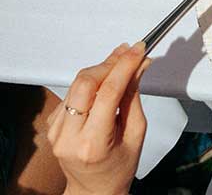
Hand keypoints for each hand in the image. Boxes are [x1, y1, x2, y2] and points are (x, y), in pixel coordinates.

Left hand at [47, 43, 148, 194]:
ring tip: (120, 63)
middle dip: (110, 62)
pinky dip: (90, 81)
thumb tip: (138, 66)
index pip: (108, 93)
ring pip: (76, 83)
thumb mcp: (136, 133)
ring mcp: (56, 131)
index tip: (138, 50)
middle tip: (129, 53)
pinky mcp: (52, 125)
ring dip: (101, 68)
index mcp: (92, 144)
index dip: (125, 65)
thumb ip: (134, 96)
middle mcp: (68, 137)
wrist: (94, 189)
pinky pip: (71, 92)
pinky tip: (104, 82)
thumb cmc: (118, 167)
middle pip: (85, 83)